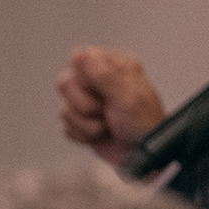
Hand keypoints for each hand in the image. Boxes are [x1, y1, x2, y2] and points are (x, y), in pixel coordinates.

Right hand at [57, 47, 167, 169]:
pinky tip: (101, 135)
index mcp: (113, 65)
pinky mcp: (81, 122)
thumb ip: (103, 74)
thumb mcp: (127, 96)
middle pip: (66, 84)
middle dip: (86, 106)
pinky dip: (84, 136)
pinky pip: (67, 128)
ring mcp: (88, 101)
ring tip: (108, 126)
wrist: (143, 154)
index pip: (79, 60)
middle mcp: (98, 80)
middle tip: (106, 111)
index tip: (104, 93)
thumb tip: (80, 54)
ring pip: (65, 110)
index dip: (86, 80)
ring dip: (87, 125)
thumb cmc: (143, 123)